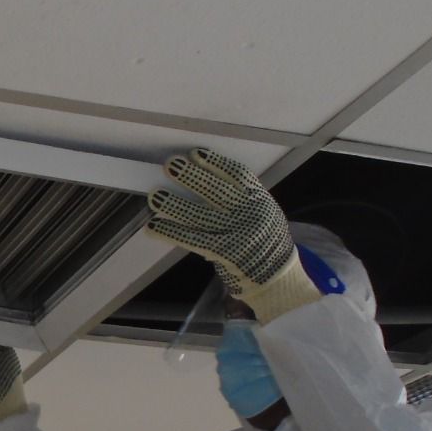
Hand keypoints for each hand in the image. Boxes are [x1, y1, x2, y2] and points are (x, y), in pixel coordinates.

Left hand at [147, 148, 322, 321]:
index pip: (237, 175)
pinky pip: (193, 240)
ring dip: (175, 205)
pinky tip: (153, 226)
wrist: (278, 277)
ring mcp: (237, 233)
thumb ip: (240, 199)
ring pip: (200, 216)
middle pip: (216, 191)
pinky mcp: (225, 252)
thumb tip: (202, 180)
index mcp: (259, 199)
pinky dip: (172, 232)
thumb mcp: (262, 213)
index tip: (195, 153)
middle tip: (170, 164)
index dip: (216, 163)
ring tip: (155, 196)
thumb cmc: (262, 241)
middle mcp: (249, 214)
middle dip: (192, 177)